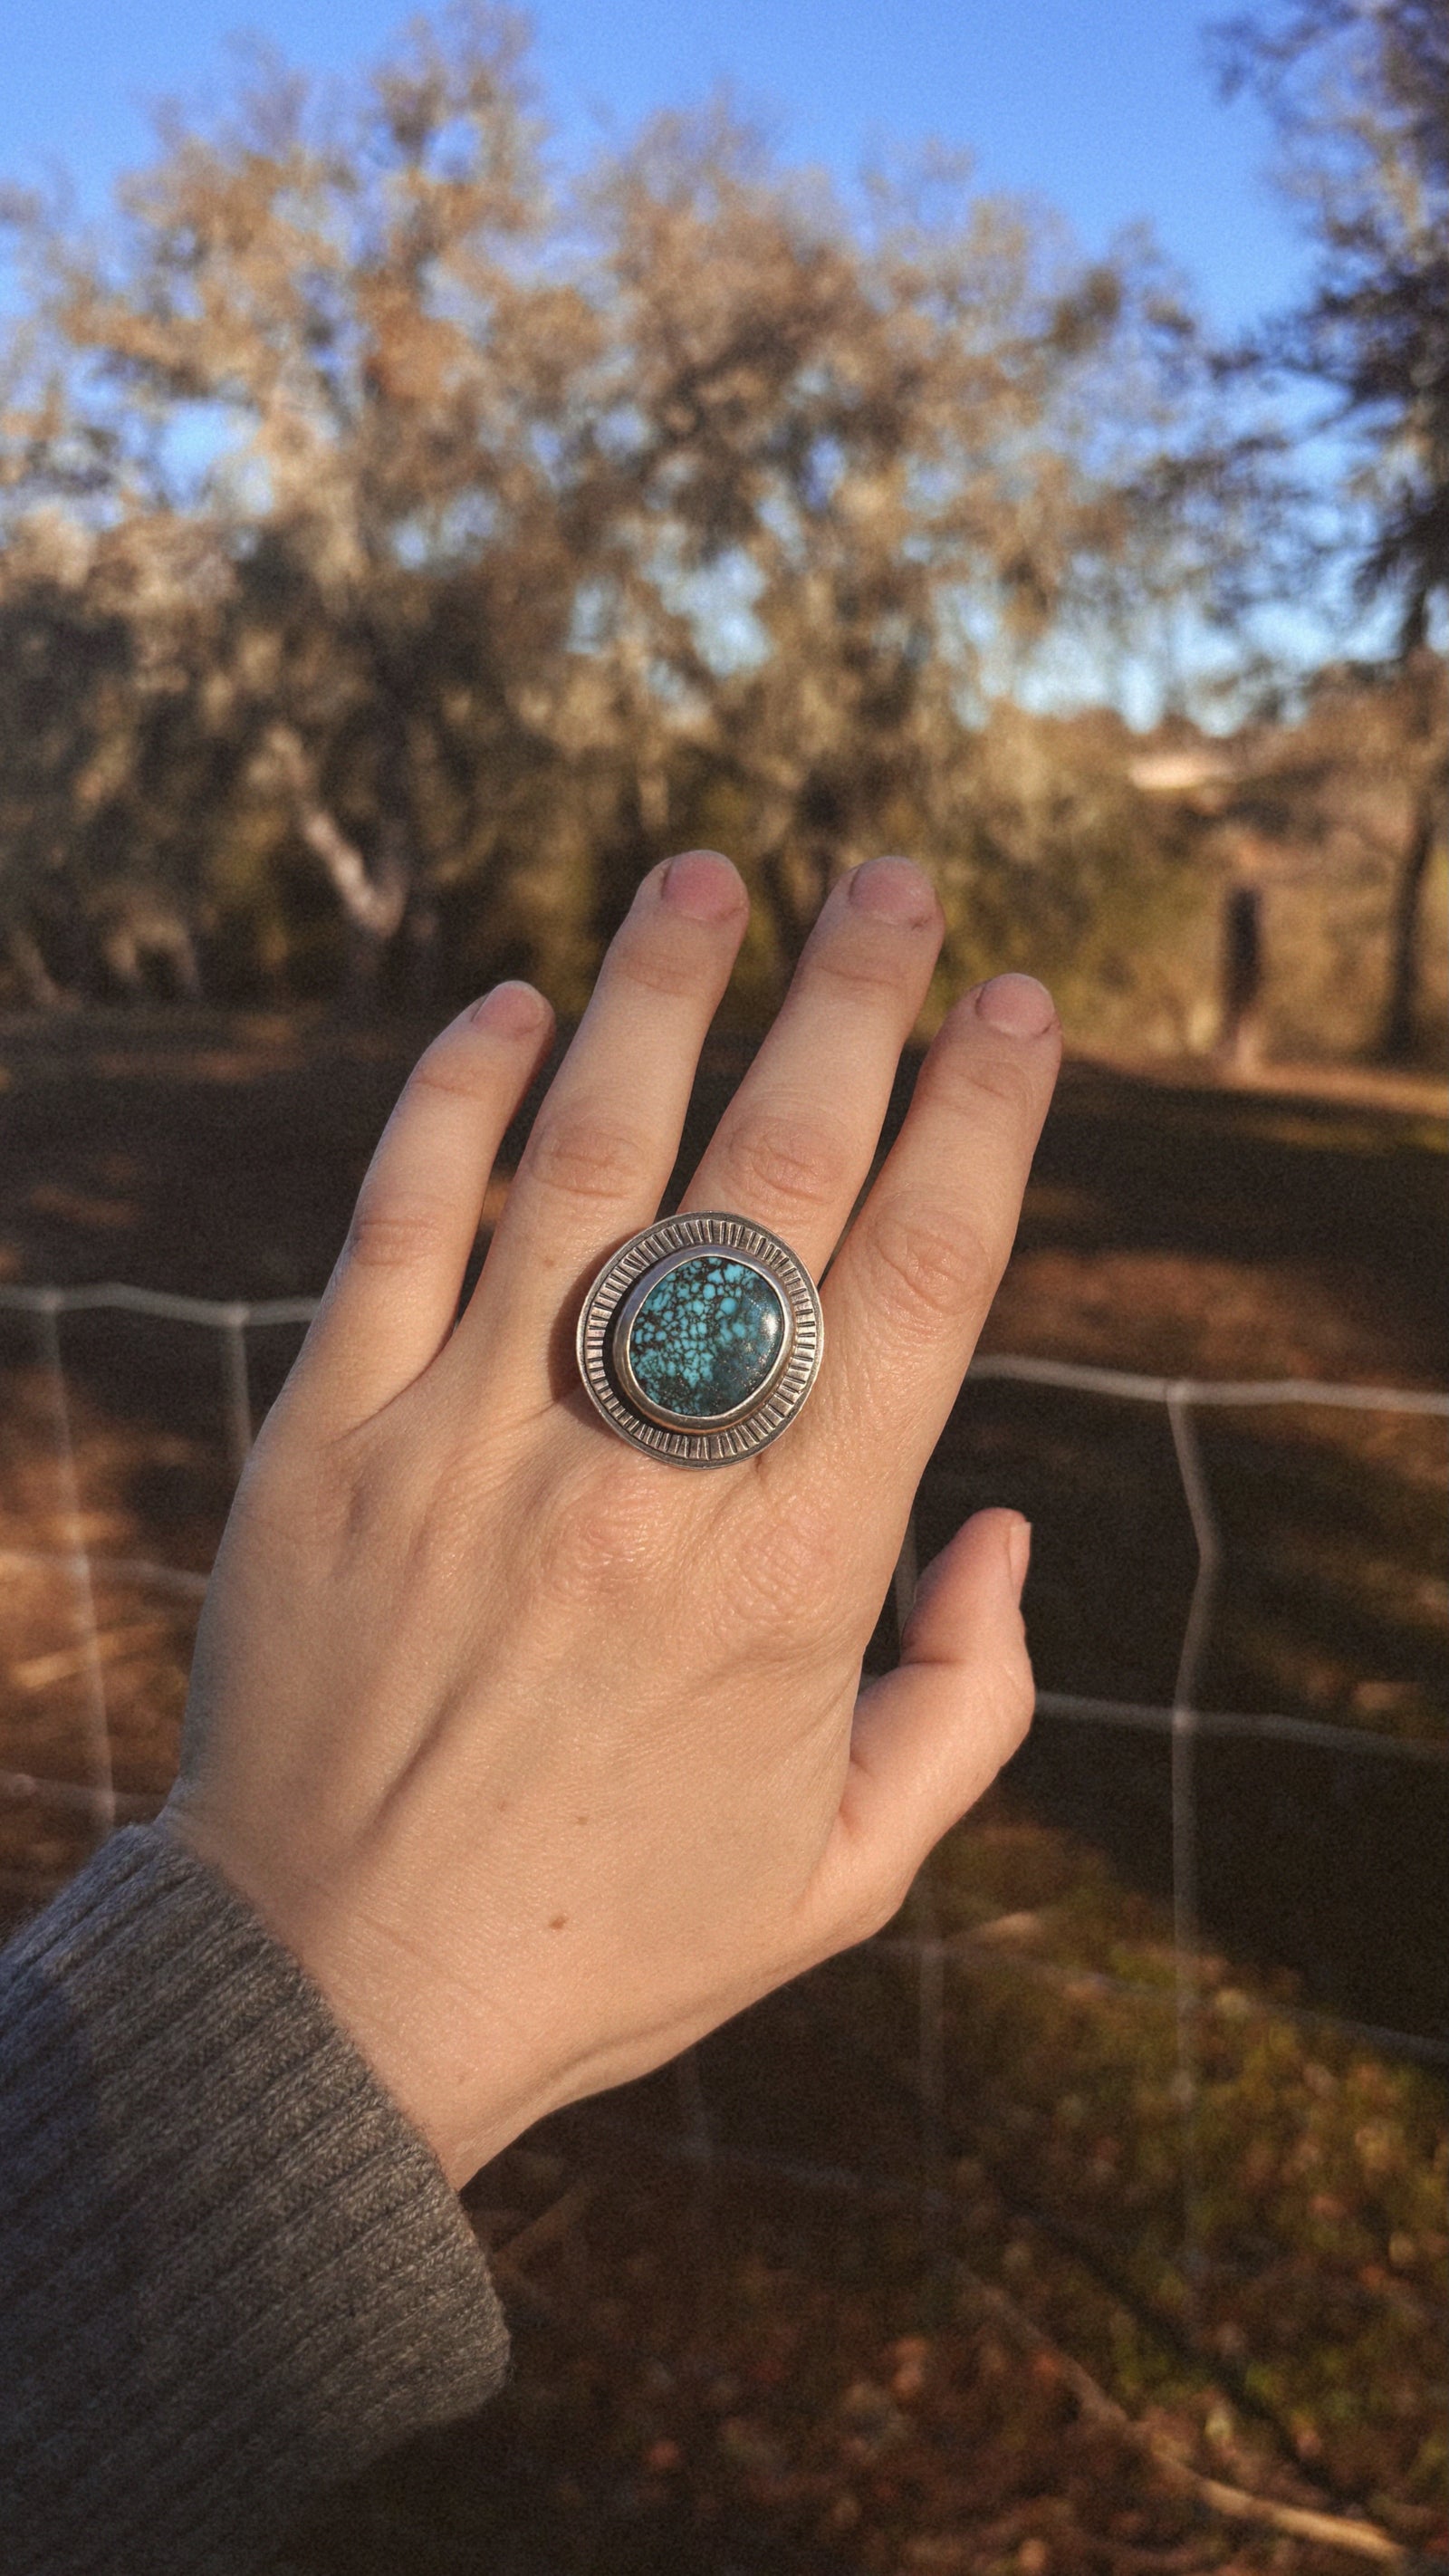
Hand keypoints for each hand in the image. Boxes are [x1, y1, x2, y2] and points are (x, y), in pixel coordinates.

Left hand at [164, 852, 1059, 2187]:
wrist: (328, 1998)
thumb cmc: (607, 1938)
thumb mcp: (846, 1869)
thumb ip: (970, 1700)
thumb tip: (1003, 1525)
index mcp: (795, 1569)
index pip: (922, 1282)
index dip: (986, 1121)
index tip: (1022, 1009)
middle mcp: (646, 1473)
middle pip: (775, 1177)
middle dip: (852, 1005)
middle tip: (898, 881)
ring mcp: (473, 1435)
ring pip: (587, 1157)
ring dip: (659, 995)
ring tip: (710, 870)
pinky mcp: (329, 1436)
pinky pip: (400, 1221)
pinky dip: (459, 1098)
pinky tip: (513, 1007)